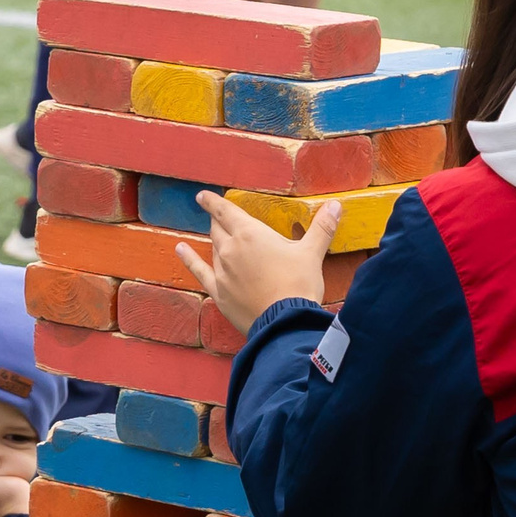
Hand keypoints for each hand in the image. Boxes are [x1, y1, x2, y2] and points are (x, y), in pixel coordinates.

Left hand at [175, 193, 341, 331]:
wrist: (285, 321)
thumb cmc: (299, 284)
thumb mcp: (312, 253)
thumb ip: (322, 227)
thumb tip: (336, 205)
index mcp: (250, 234)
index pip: (226, 211)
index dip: (214, 202)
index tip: (202, 195)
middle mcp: (230, 249)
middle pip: (218, 229)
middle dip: (217, 221)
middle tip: (217, 216)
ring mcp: (221, 271)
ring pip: (213, 248)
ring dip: (214, 240)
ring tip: (214, 233)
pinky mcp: (218, 292)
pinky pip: (198, 271)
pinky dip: (188, 258)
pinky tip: (179, 249)